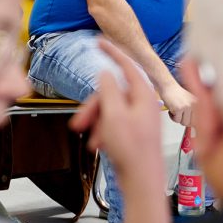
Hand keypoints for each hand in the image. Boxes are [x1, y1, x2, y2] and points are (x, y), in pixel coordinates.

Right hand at [70, 40, 163, 180]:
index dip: (111, 52)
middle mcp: (144, 104)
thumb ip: (107, 90)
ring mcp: (140, 118)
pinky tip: (98, 144)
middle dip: (93, 106)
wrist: (141, 182)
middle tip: (79, 122)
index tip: (98, 41)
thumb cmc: (132, 151)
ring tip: (91, 139)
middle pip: (112, 92)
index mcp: (144, 96)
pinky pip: (114, 122)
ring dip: (96, 121)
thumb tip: (104, 73)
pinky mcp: (135, 131)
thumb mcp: (113, 115)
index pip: (126, 65)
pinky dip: (103, 130)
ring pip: (110, 109)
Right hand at [159, 81, 196, 125]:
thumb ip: (193, 111)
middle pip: (192, 123)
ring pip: (184, 123)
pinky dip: (172, 116)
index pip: (200, 120)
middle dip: (184, 121)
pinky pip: (176, 120)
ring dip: (178, 119)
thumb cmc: (177, 94)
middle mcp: (195, 104)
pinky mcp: (179, 108)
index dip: (193, 122)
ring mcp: (187, 106)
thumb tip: (195, 125)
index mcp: (199, 103)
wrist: (168, 86)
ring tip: (175, 111)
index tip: (189, 124)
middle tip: (179, 115)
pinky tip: (171, 109)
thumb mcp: (189, 101)